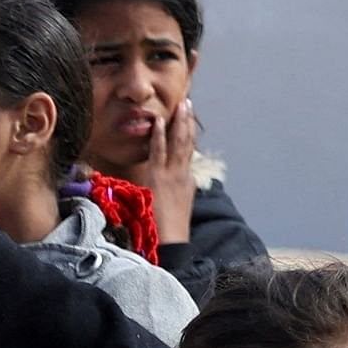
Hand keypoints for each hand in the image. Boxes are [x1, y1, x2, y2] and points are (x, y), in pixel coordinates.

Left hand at [144, 97, 199, 247]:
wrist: (171, 243)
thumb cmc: (169, 232)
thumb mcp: (176, 209)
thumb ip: (174, 195)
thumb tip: (172, 190)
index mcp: (188, 181)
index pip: (189, 152)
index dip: (189, 134)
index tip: (188, 119)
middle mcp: (183, 174)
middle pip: (187, 142)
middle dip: (188, 122)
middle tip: (187, 103)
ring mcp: (172, 175)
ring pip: (178, 143)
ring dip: (179, 122)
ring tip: (181, 105)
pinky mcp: (158, 178)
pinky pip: (159, 152)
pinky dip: (159, 136)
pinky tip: (158, 122)